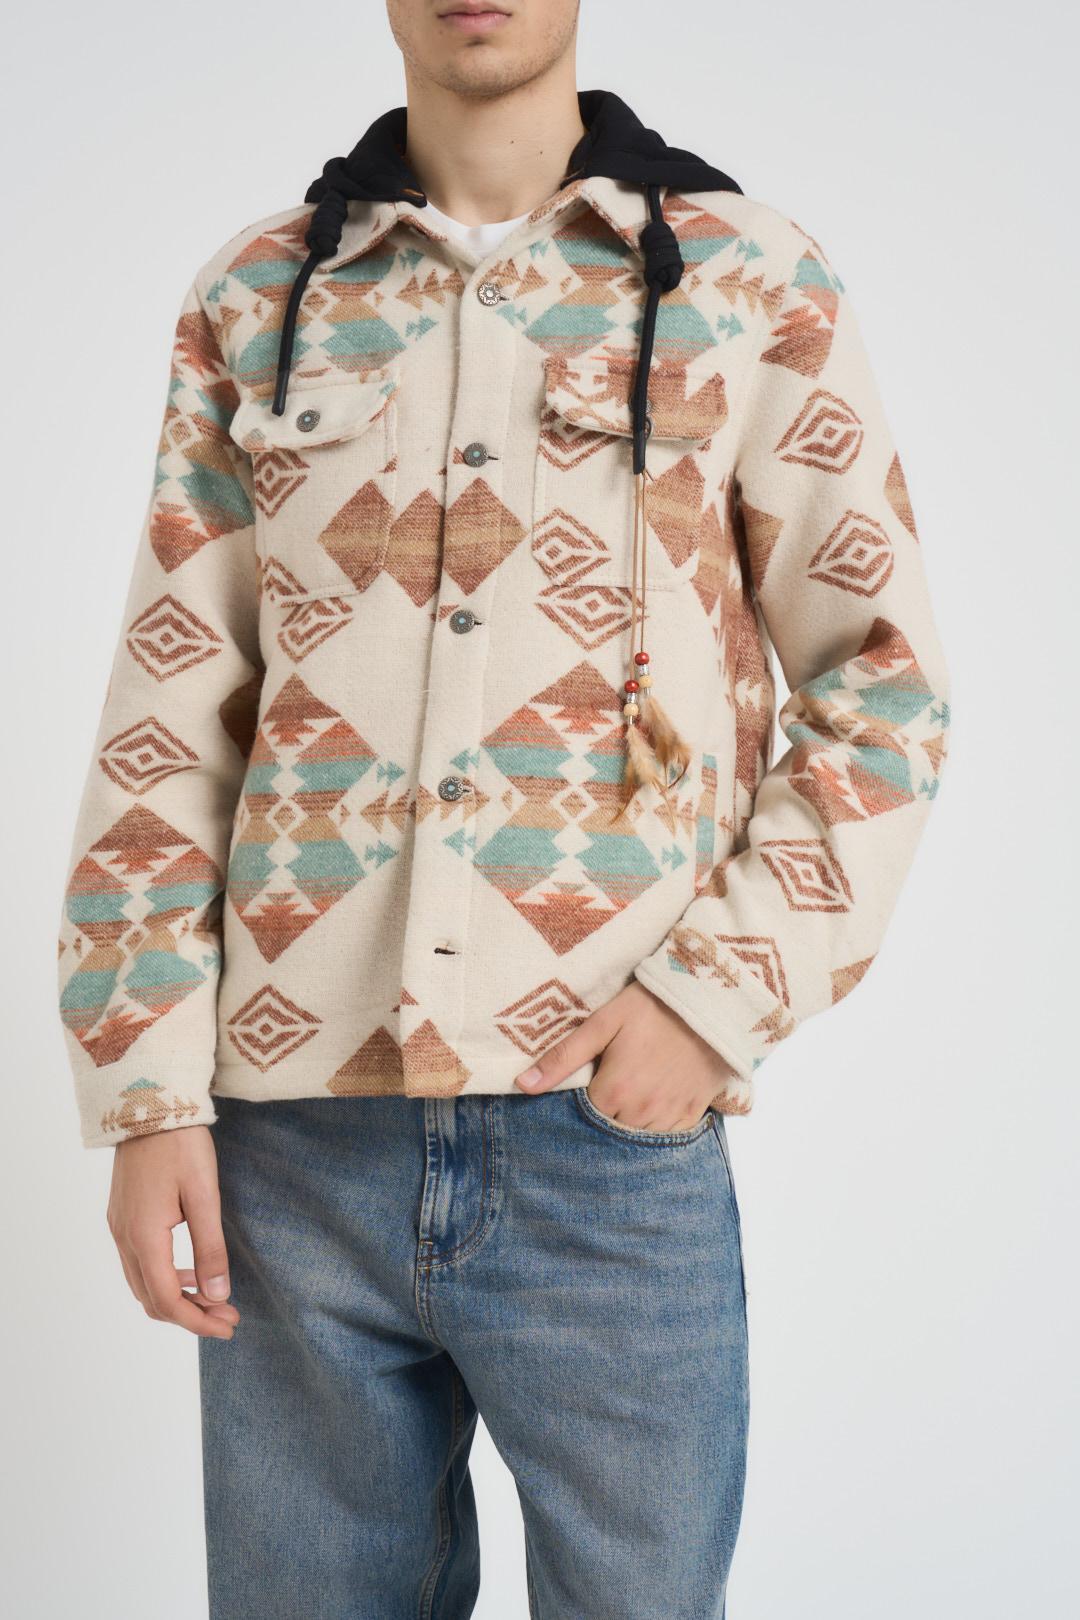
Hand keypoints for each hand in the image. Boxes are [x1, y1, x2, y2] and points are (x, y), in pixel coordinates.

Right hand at [107, 1124, 238, 1338]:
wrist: (149, 1102)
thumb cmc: (181, 1144)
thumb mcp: (204, 1194)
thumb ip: (210, 1246)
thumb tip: (218, 1295)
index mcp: (144, 1236)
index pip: (168, 1299)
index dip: (198, 1321)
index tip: (229, 1326)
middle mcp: (125, 1237)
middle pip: (151, 1299)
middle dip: (189, 1315)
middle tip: (227, 1317)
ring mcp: (119, 1226)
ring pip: (143, 1283)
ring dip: (176, 1298)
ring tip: (214, 1297)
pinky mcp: (122, 1215)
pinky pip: (139, 1262)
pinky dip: (164, 1276)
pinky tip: (191, 1268)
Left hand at [514, 982, 733, 1132]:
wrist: (712, 1002)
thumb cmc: (653, 1007)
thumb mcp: (603, 1023)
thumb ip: (563, 1057)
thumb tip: (523, 1084)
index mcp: (615, 1091)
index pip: (583, 1118)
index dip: (581, 1102)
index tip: (587, 1083)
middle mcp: (642, 1112)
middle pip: (610, 1131)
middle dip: (605, 1113)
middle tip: (610, 1085)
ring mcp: (670, 1116)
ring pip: (638, 1139)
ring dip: (630, 1123)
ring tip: (632, 1093)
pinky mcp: (695, 1113)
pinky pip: (669, 1137)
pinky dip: (658, 1126)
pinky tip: (655, 1102)